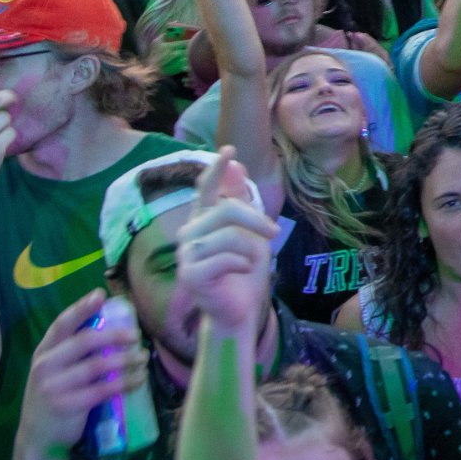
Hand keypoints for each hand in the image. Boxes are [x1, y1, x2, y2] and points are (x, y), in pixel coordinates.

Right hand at [16, 289, 150, 457]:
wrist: (39, 438)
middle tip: (136, 335)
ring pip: (97, 365)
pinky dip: (126, 382)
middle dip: (114, 335)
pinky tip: (140, 379)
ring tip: (143, 357)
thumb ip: (74, 351)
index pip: (62, 324)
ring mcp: (53, 387)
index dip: (81, 308)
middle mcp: (44, 366)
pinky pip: (103, 390)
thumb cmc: (56, 396)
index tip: (101, 294)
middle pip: (84, 341)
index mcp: (43, 352)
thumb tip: (115, 326)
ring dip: (126, 359)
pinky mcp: (67, 406)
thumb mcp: (55, 370)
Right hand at [174, 150, 275, 332]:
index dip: (216, 169)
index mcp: (202, 220)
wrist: (239, 309)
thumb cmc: (243, 271)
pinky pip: (227, 258)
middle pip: (227, 210)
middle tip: (274, 233)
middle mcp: (189, 233)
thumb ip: (241, 202)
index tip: (229, 150)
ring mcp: (186, 254)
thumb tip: (236, 166)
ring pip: (230, 236)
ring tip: (251, 262)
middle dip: (257, 220)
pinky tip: (243, 271)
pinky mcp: (190, 274)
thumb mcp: (250, 233)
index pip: (205, 189)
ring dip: (252, 249)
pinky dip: (244, 264)